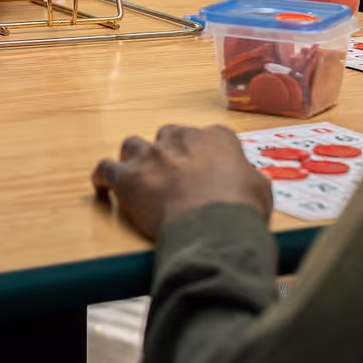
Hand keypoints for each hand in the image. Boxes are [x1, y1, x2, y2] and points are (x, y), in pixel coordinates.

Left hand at [92, 124, 271, 240]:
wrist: (215, 227)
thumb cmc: (241, 210)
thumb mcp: (260, 189)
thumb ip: (248, 177)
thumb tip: (246, 182)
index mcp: (215, 138)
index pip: (207, 137)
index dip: (202, 154)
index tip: (203, 170)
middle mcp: (181, 138)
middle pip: (166, 136)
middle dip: (167, 152)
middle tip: (171, 176)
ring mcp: (152, 155)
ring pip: (133, 145)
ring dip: (134, 159)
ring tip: (136, 175)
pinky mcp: (128, 177)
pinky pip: (105, 169)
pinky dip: (102, 178)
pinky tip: (102, 189)